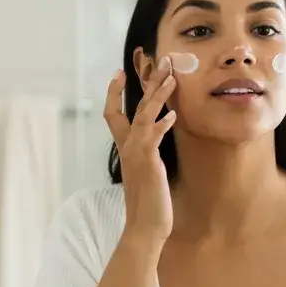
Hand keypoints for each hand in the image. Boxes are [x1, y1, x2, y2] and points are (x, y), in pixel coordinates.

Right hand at [104, 60, 175, 241]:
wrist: (145, 226)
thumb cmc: (149, 203)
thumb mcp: (147, 173)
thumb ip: (147, 156)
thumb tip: (154, 144)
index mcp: (126, 148)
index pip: (113, 114)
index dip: (114, 93)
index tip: (119, 73)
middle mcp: (128, 147)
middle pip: (131, 106)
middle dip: (146, 82)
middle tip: (159, 60)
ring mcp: (136, 153)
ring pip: (143, 115)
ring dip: (157, 94)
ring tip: (171, 76)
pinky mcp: (147, 162)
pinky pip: (152, 136)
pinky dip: (161, 124)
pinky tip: (173, 114)